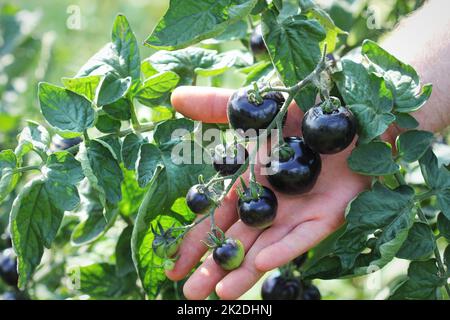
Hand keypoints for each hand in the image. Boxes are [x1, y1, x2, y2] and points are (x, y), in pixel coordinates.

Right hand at [166, 86, 370, 299]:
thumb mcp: (253, 109)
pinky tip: (262, 263)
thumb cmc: (301, 110)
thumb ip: (214, 106)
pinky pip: (304, 235)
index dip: (195, 242)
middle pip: (238, 241)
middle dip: (214, 267)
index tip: (173, 266)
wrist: (350, 109)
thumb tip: (174, 97)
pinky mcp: (327, 214)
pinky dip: (284, 248)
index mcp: (250, 184)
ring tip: (220, 295)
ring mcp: (298, 212)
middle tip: (189, 294)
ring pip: (266, 246)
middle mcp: (271, 204)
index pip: (217, 220)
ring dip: (244, 269)